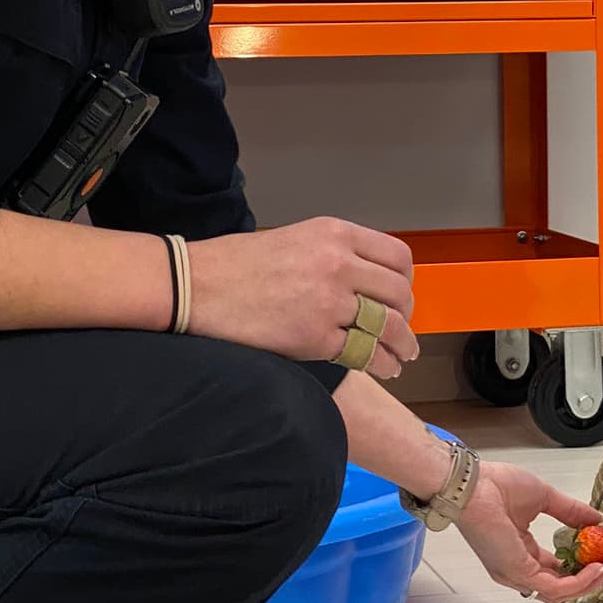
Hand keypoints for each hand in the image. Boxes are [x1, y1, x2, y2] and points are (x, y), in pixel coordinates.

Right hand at [186, 218, 418, 374]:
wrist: (197, 286)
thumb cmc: (238, 265)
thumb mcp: (296, 240)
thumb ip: (335, 255)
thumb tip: (366, 280)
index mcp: (335, 234)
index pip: (397, 257)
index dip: (405, 281)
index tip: (400, 296)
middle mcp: (338, 264)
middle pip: (398, 293)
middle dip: (405, 315)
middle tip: (401, 330)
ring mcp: (329, 302)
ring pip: (389, 325)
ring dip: (403, 344)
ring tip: (404, 354)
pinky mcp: (316, 337)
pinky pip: (365, 354)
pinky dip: (381, 364)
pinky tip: (384, 368)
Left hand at [455, 463, 602, 602]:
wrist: (473, 484)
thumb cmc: (495, 486)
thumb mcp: (544, 498)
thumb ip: (571, 511)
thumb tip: (596, 519)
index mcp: (521, 552)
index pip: (555, 571)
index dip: (581, 568)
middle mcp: (517, 568)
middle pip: (560, 588)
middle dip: (590, 581)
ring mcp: (517, 574)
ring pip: (560, 593)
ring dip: (589, 584)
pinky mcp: (519, 573)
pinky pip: (556, 588)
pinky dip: (580, 582)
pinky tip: (597, 568)